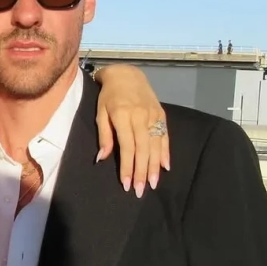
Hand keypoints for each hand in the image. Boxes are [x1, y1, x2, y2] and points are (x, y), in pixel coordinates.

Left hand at [94, 65, 170, 197]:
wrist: (127, 74)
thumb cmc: (109, 96)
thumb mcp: (100, 113)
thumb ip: (104, 136)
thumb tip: (102, 158)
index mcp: (123, 116)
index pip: (127, 147)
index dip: (127, 167)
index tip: (126, 184)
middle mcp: (141, 116)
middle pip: (143, 149)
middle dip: (141, 172)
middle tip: (140, 191)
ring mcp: (153, 115)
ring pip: (156, 145)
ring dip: (154, 167)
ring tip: (152, 184)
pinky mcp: (161, 114)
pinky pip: (165, 136)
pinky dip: (166, 152)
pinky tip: (165, 167)